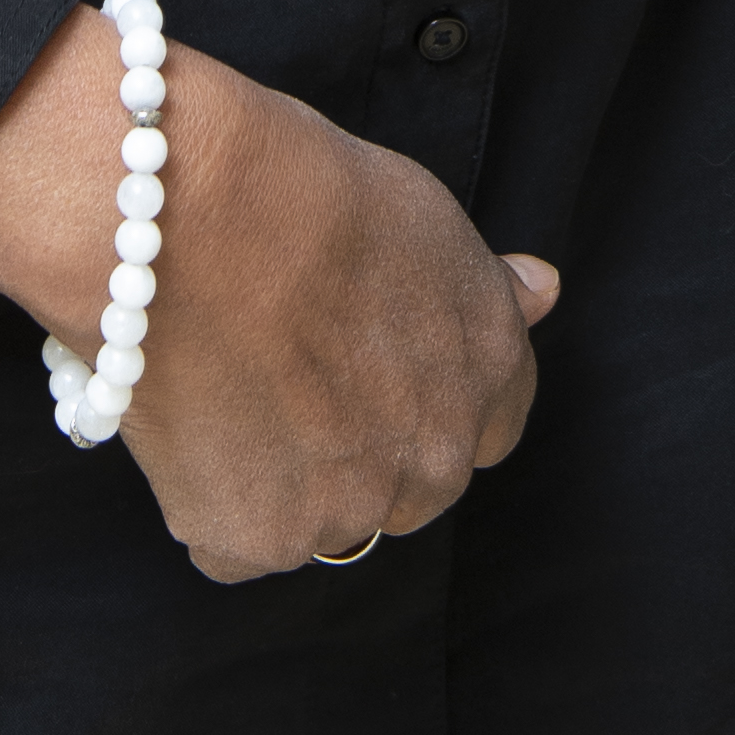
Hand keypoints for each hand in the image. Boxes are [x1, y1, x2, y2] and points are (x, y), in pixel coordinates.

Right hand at [0, 9, 552, 584]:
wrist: (195, 216)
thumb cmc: (304, 190)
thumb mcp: (426, 215)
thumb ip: (484, 282)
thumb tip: (542, 292)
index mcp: (489, 374)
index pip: (489, 424)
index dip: (424, 395)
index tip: (370, 364)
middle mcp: (438, 458)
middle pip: (406, 483)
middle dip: (357, 443)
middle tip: (288, 371)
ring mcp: (349, 509)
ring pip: (320, 516)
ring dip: (283, 476)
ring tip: (232, 384)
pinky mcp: (260, 541)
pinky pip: (236, 543)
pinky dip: (211, 500)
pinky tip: (192, 423)